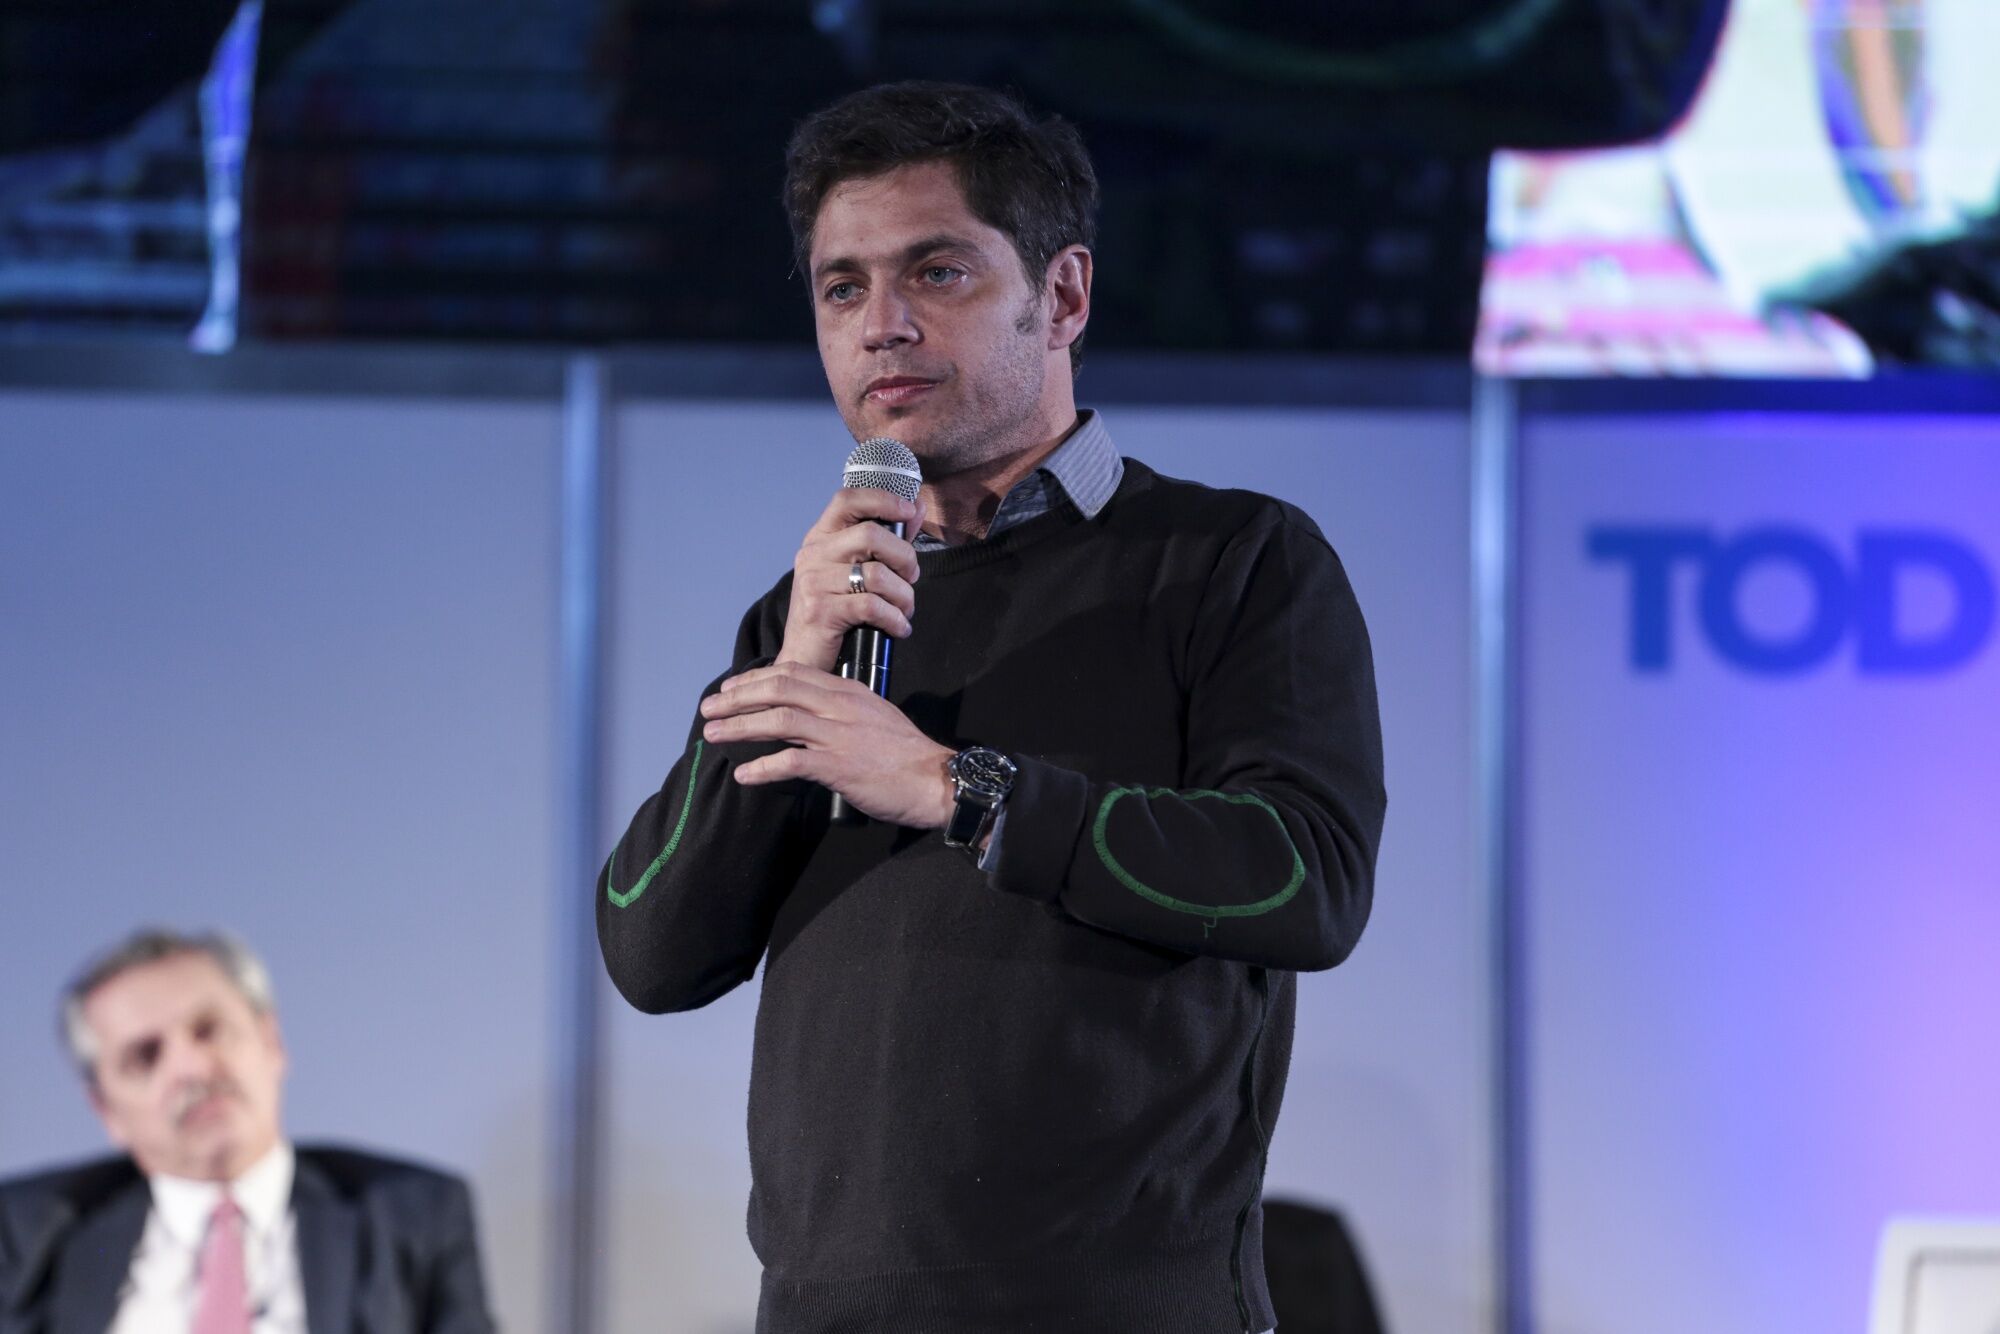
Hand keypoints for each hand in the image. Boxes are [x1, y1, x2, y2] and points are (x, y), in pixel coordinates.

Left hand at [699, 662, 954, 828]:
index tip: (731, 689)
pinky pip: (791, 762)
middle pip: (778, 689)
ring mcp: (839, 736)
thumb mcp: (875, 716)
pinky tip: (744, 774)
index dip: (756, 679)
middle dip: (737, 698)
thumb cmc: (906, 754)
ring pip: (778, 720)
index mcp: (848, 691)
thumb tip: (809, 715)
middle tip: (709, 709)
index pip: (793, 673)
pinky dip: (763, 767)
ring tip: (712, 735)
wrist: (936, 780)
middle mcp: (840, 707)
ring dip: (739, 727)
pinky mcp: (839, 767)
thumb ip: (841, 710)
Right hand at [776, 488, 923, 672]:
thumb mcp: (855, 571)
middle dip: (905, 558)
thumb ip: (888, 539)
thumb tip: (918, 508)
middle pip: (871, 535)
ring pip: (877, 574)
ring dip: (903, 595)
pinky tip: (898, 627)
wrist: (803, 658)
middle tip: (911, 578)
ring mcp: (814, 582)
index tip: (910, 511)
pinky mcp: (820, 611)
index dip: (883, 499)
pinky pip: (872, 607)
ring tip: (904, 609)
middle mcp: (813, 554)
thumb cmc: (834, 612)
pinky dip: (895, 619)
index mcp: (820, 538)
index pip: (847, 500)